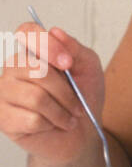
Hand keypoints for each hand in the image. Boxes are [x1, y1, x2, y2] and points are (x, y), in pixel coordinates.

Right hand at [0, 24, 105, 163]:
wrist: (81, 133)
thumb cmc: (82, 98)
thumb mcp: (89, 69)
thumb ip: (76, 49)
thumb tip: (56, 32)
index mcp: (31, 52)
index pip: (27, 32)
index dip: (47, 45)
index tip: (68, 64)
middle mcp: (13, 68)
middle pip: (37, 70)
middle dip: (66, 92)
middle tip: (77, 106)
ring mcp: (4, 92)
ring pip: (36, 98)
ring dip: (61, 112)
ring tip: (67, 119)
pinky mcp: (4, 118)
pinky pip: (32, 120)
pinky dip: (50, 125)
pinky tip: (50, 126)